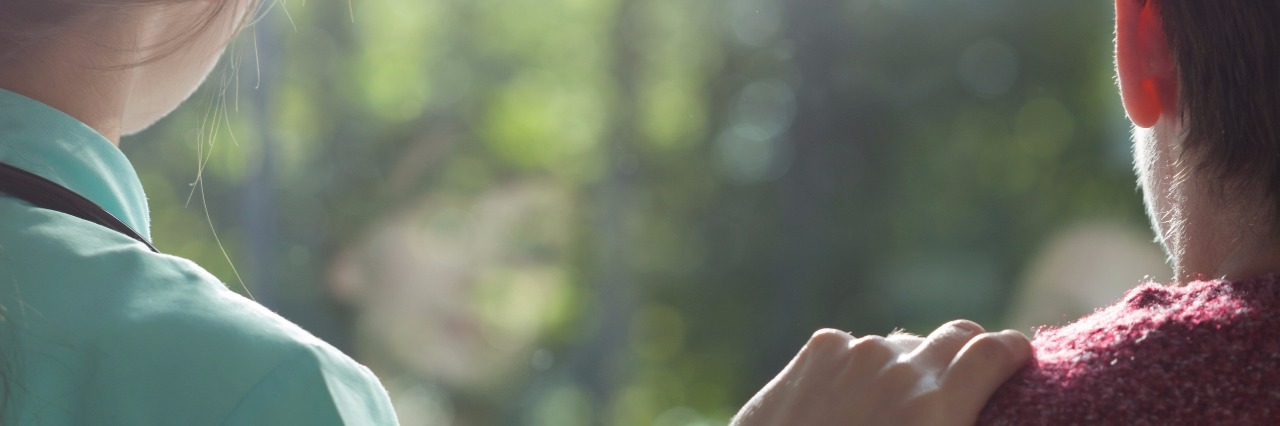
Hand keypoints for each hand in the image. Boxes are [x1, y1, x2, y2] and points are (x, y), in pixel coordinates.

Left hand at [732, 320, 1031, 425]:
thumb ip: (958, 421)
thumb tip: (968, 415)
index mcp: (935, 406)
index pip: (994, 350)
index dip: (1012, 353)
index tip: (1016, 361)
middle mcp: (898, 367)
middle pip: (955, 334)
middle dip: (970, 353)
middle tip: (968, 378)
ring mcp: (855, 351)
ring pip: (903, 344)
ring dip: (909, 365)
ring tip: (893, 405)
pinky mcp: (819, 348)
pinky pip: (859, 347)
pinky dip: (864, 367)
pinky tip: (850, 400)